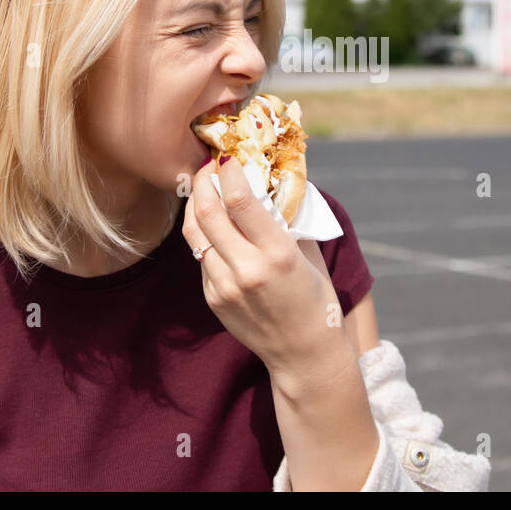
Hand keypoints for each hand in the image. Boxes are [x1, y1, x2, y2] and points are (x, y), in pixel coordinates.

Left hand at [183, 157, 351, 387]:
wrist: (304, 354)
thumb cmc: (316, 299)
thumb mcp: (309, 254)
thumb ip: (288, 218)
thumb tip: (270, 178)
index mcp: (277, 255)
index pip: (239, 200)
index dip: (228, 171)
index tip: (229, 155)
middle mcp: (246, 270)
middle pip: (207, 212)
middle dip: (203, 181)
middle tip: (207, 165)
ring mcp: (225, 287)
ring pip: (194, 234)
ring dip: (196, 204)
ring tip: (203, 188)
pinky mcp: (213, 299)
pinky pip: (200, 257)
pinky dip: (203, 234)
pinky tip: (212, 224)